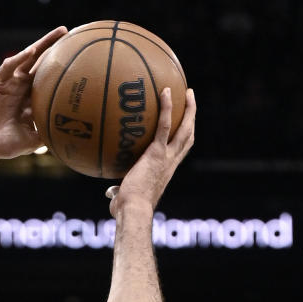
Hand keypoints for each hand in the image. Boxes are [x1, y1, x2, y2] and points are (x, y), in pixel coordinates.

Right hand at [0, 28, 66, 160]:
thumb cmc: (3, 145)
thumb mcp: (31, 141)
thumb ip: (47, 134)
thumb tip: (68, 138)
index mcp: (30, 99)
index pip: (47, 79)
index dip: (59, 68)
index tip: (78, 59)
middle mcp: (21, 88)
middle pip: (40, 63)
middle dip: (53, 47)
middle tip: (70, 33)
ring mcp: (9, 84)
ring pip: (27, 59)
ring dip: (42, 45)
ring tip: (59, 33)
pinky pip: (8, 68)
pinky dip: (19, 58)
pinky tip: (31, 51)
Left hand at [106, 86, 195, 216]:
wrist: (134, 211)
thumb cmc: (127, 210)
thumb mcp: (124, 199)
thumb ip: (119, 192)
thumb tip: (111, 192)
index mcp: (166, 171)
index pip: (180, 151)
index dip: (184, 136)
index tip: (184, 124)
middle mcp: (171, 162)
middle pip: (188, 136)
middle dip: (192, 117)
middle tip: (190, 100)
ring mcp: (166, 157)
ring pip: (184, 128)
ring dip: (189, 109)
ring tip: (187, 91)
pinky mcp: (156, 152)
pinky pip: (164, 126)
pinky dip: (167, 107)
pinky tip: (165, 91)